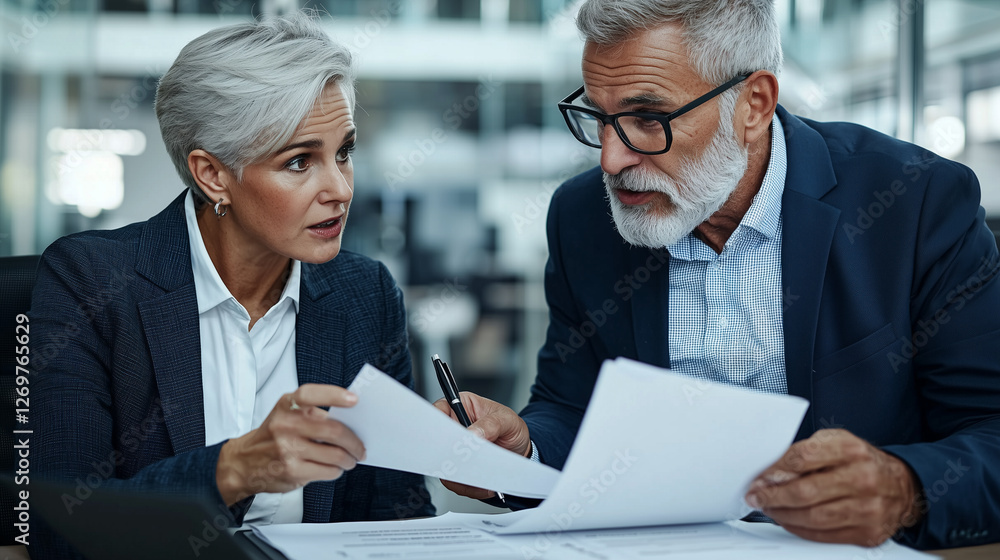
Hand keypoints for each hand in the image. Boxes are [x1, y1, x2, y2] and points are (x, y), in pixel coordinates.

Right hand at [215, 384, 365, 505]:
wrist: (243, 463)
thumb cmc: (271, 437)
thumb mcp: (285, 415)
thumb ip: (311, 414)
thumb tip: (349, 422)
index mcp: (287, 406)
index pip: (310, 394)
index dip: (334, 395)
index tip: (354, 400)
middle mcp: (286, 425)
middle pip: (334, 430)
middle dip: (354, 441)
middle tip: (360, 447)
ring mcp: (289, 449)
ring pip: (335, 454)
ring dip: (349, 459)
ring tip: (350, 459)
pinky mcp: (292, 471)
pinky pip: (328, 471)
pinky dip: (337, 470)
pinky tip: (335, 468)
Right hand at [433, 391, 530, 498]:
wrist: (522, 449)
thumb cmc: (511, 427)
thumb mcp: (507, 420)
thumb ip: (491, 424)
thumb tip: (472, 434)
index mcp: (460, 407)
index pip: (438, 411)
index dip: (437, 425)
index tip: (447, 438)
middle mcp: (454, 428)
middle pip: (436, 442)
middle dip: (447, 454)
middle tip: (464, 461)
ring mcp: (455, 450)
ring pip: (444, 465)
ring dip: (459, 474)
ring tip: (480, 477)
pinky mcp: (460, 468)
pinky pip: (455, 481)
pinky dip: (468, 486)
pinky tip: (484, 486)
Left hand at [745, 429, 921, 545]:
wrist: (902, 486)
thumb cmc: (861, 461)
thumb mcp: (835, 443)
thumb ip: (804, 453)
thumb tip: (771, 473)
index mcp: (851, 450)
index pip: (803, 458)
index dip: (774, 471)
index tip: (758, 478)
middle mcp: (862, 478)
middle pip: (805, 491)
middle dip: (773, 496)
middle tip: (756, 497)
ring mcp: (868, 508)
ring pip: (813, 517)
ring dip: (783, 515)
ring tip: (769, 509)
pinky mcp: (868, 532)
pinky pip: (824, 535)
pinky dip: (800, 529)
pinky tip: (789, 521)